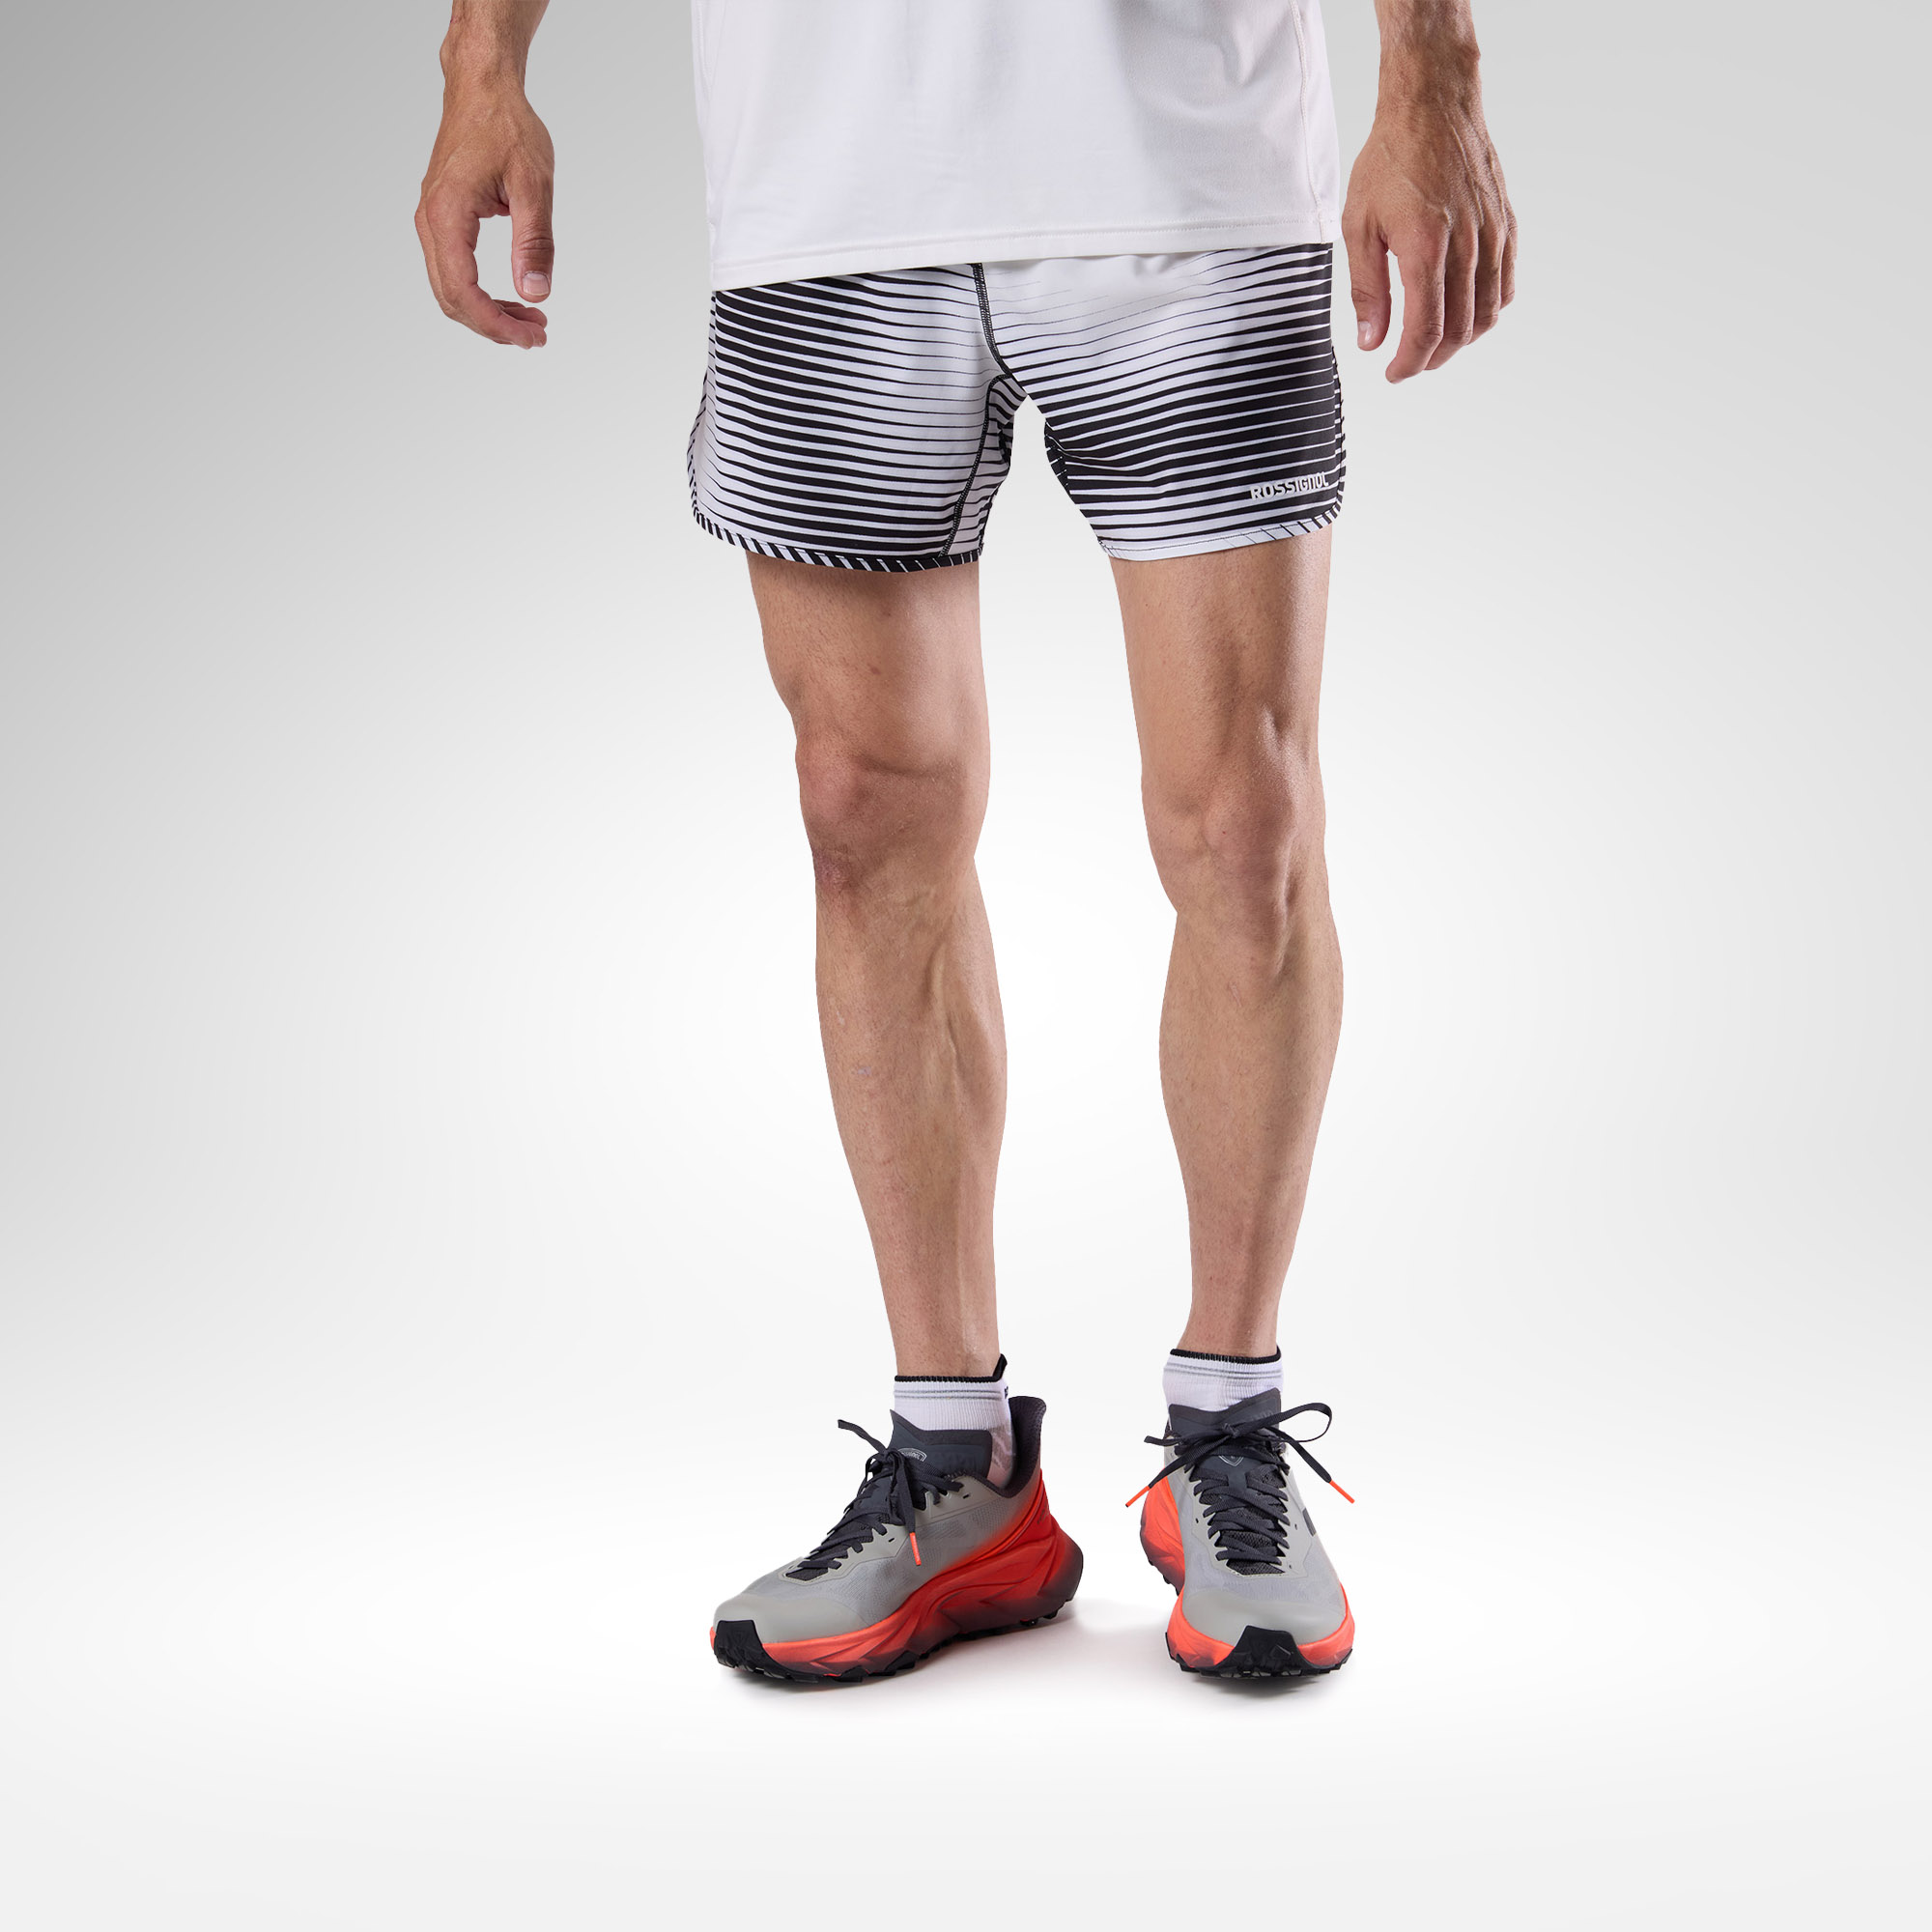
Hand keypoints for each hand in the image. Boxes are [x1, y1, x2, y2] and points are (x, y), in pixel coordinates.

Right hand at [415, 71, 553, 347]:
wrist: (481, 87)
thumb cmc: (507, 126)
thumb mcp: (534, 185)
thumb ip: (535, 241)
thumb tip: (536, 293)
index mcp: (448, 213)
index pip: (463, 291)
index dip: (496, 324)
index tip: (531, 338)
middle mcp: (430, 220)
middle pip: (451, 298)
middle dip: (494, 326)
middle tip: (536, 336)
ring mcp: (431, 219)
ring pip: (449, 288)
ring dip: (488, 312)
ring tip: (531, 320)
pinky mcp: (440, 217)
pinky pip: (452, 270)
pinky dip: (480, 293)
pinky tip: (513, 297)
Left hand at [1342, 53, 1514, 381]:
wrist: (1433, 106)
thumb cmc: (1391, 159)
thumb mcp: (1358, 225)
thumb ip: (1366, 288)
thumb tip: (1372, 341)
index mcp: (1426, 246)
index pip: (1426, 330)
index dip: (1409, 363)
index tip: (1393, 373)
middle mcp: (1467, 245)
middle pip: (1460, 330)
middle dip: (1432, 358)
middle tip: (1410, 362)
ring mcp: (1493, 235)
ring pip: (1489, 314)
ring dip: (1461, 340)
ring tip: (1435, 343)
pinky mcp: (1507, 225)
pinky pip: (1506, 285)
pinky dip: (1488, 310)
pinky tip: (1465, 312)